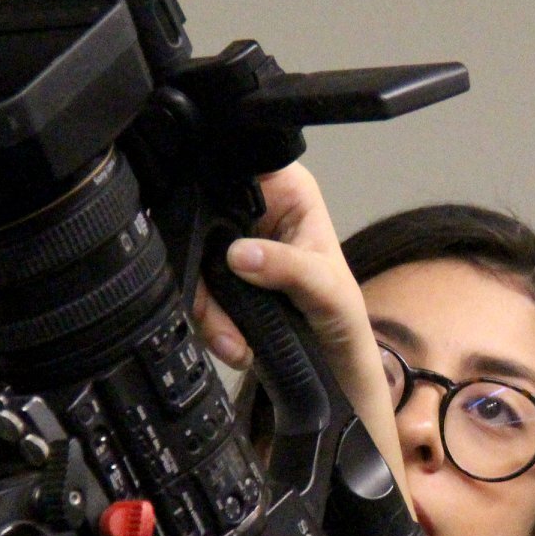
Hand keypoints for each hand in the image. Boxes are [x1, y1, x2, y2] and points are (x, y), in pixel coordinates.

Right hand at [193, 163, 405, 487]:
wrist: (334, 362)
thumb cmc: (343, 314)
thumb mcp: (326, 290)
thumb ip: (289, 268)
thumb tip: (241, 255)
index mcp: (286, 189)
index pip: (236, 172)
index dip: (214, 201)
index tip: (218, 249)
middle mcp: (254, 207)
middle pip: (202, 223)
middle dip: (208, 280)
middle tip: (223, 322)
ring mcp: (232, 241)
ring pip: (191, 261)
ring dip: (207, 309)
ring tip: (234, 344)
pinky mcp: (218, 276)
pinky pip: (193, 289)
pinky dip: (207, 322)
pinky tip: (233, 345)